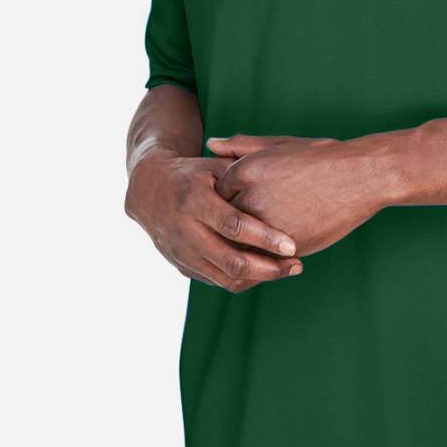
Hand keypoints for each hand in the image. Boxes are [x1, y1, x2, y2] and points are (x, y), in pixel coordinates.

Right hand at [124, 148, 303, 291]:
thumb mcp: (214, 166)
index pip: (233, 225)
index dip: (264, 238)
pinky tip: (266, 270)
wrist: (149, 191)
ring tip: (289, 269)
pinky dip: (244, 279)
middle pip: (230, 260)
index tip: (292, 245)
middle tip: (297, 264)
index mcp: (193, 200)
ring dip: (260, 277)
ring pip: (225, 278)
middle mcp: (184, 230)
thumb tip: (279, 191)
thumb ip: (242, 176)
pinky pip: (217, 281)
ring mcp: (181, 253)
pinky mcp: (182, 267)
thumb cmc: (192, 174)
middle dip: (268, 268)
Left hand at [206, 132, 385, 257]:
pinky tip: (273, 252)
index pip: (217, 194)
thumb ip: (242, 146)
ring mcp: (266, 226)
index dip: (228, 200)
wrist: (360, 177)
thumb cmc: (321, 158)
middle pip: (223, 222)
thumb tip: (210, 143)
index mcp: (244, 170)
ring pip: (239, 245)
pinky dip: (261, 261)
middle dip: (230, 226)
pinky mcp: (284, 248)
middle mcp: (249, 198)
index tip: (239, 202)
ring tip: (261, 241)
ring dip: (243, 247)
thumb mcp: (279, 145)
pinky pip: (260, 261)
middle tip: (249, 225)